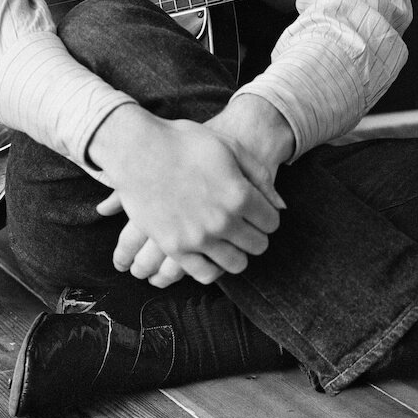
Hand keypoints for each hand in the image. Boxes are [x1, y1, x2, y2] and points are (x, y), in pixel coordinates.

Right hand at [87, 104, 286, 284]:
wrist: (138, 150)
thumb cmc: (185, 143)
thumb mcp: (230, 147)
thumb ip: (260, 176)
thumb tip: (280, 207)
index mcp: (240, 194)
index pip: (272, 222)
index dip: (268, 216)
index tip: (259, 211)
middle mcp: (223, 221)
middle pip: (258, 245)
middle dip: (256, 235)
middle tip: (245, 225)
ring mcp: (198, 238)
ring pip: (236, 264)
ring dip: (238, 252)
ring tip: (229, 239)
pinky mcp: (175, 248)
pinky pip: (206, 274)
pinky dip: (214, 267)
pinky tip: (211, 252)